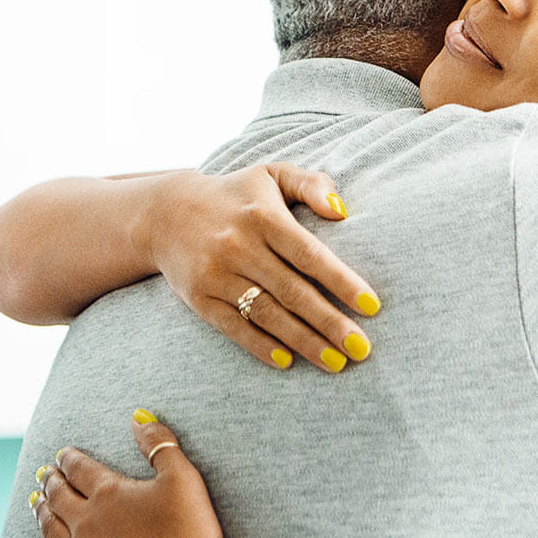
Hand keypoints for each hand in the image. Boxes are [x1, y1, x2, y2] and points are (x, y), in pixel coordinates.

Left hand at [30, 411, 220, 537]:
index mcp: (108, 493)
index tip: (62, 453)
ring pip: (49, 527)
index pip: (79, 468)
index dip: (69, 458)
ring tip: (36, 500)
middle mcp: (86, 522)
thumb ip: (161, 446)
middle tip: (44, 472)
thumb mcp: (184, 481)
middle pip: (58, 495)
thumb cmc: (187, 536)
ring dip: (41, 510)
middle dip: (50, 481)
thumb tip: (139, 417)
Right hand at [140, 162, 378, 372]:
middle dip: (330, 323)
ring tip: (336, 363)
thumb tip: (342, 212)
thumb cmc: (235, 195)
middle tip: (362, 349)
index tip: (372, 306)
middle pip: (292, 291)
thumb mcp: (272, 175)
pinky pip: (233, 327)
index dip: (341, 281)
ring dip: (303, 342)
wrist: (165, 213)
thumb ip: (311, 184)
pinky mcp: (199, 298)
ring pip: (266, 314)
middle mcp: (238, 246)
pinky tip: (288, 362)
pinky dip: (260, 346)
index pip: (308, 253)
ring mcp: (216, 275)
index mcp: (262, 216)